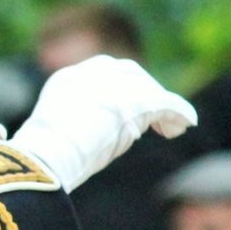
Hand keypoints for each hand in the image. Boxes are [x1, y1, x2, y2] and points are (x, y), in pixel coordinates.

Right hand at [7, 55, 196, 191]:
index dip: (119, 90)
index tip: (123, 111)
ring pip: (149, 89)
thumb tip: (79, 142)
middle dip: (143, 93)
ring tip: (169, 130)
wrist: (47, 154)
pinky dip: (180, 112)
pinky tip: (187, 123)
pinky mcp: (137, 99)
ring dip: (162, 107)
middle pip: (130, 74)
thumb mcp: (54, 134)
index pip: (103, 74)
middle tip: (152, 119)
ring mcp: (116, 84)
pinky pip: (167, 103)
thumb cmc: (44, 155)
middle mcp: (92, 73)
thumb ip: (72, 125)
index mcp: (69, 79)